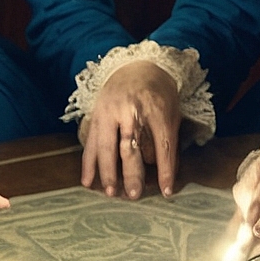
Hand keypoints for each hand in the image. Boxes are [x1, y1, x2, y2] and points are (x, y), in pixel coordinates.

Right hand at [80, 61, 181, 198]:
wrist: (137, 66)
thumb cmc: (159, 94)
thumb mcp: (171, 113)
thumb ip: (168, 141)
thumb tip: (166, 178)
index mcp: (155, 108)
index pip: (162, 143)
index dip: (164, 169)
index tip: (166, 191)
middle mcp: (130, 109)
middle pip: (130, 145)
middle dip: (131, 173)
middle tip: (133, 195)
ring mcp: (110, 111)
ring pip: (106, 145)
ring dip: (107, 171)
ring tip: (110, 192)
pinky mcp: (96, 114)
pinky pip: (91, 141)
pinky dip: (88, 162)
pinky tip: (88, 181)